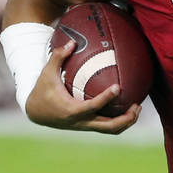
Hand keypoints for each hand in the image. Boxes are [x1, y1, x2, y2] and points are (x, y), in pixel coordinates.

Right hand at [25, 40, 140, 133]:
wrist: (35, 113)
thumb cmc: (42, 91)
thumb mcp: (46, 74)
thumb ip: (57, 57)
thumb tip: (71, 42)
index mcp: (71, 110)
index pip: (92, 106)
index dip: (106, 98)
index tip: (117, 87)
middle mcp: (80, 122)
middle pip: (108, 126)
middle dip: (125, 118)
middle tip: (136, 104)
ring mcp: (85, 126)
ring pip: (111, 130)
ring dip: (126, 122)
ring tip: (137, 108)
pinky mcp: (88, 126)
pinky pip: (107, 127)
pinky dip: (120, 121)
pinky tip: (128, 109)